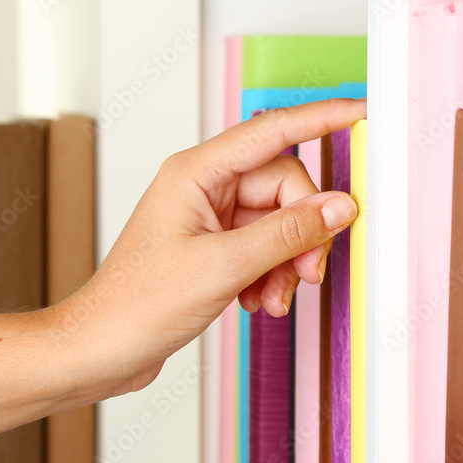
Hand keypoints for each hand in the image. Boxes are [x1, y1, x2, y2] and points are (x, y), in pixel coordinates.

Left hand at [63, 98, 364, 393]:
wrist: (101, 350)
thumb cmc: (136, 304)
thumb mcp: (222, 267)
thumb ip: (286, 235)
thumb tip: (339, 207)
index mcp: (196, 173)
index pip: (272, 131)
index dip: (321, 119)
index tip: (361, 113)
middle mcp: (203, 188)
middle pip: (284, 189)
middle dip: (303, 233)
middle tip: (308, 274)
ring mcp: (208, 219)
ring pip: (277, 224)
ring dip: (286, 263)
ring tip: (273, 299)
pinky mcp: (212, 250)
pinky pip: (262, 248)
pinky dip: (270, 275)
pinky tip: (256, 302)